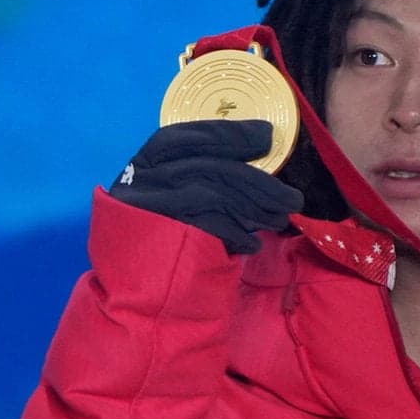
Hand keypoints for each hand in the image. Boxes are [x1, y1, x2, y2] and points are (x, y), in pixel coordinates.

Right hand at [109, 120, 303, 253]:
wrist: (127, 285)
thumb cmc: (158, 232)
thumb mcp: (168, 194)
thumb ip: (201, 171)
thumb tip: (257, 149)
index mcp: (144, 164)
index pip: (185, 137)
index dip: (230, 134)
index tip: (266, 136)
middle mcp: (142, 183)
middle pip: (211, 170)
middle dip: (260, 183)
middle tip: (292, 198)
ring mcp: (149, 211)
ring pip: (214, 198)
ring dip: (257, 210)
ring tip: (280, 219)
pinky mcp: (162, 242)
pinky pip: (209, 231)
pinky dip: (238, 236)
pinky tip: (253, 244)